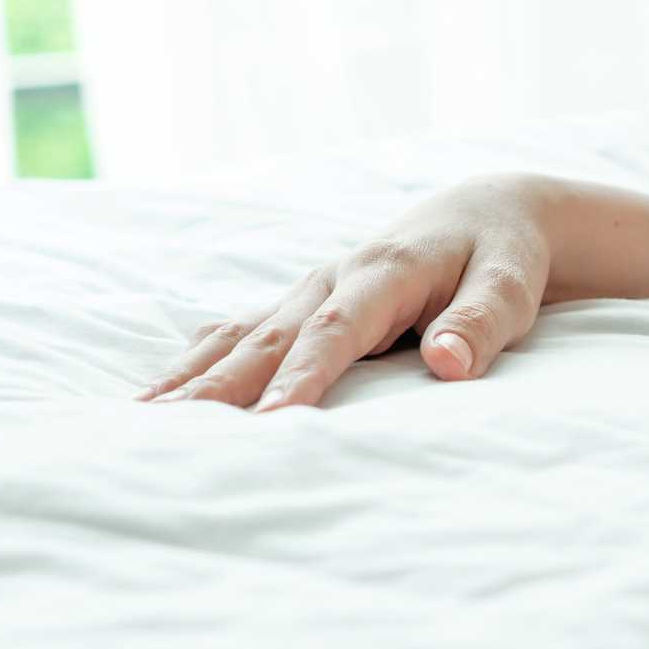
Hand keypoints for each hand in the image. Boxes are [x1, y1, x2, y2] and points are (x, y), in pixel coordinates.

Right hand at [135, 175, 553, 409]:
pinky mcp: (303, 304)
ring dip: (192, 377)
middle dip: (217, 387)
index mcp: (385, 270)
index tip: (270, 425)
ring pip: (242, 335)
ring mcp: (312, 289)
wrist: (489, 213)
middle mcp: (334, 276)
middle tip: (164, 435)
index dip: (301, 378)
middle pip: (268, 337)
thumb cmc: (503, 257)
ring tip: (138, 421)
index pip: (335, 333)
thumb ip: (480, 322)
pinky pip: (242, 333)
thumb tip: (445, 362)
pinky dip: (199, 363)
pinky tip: (159, 398)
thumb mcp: (510, 284)